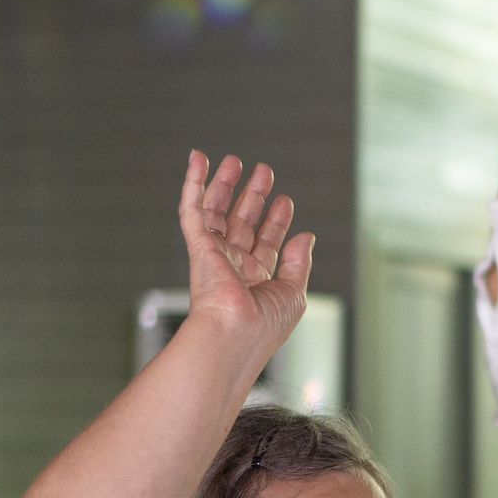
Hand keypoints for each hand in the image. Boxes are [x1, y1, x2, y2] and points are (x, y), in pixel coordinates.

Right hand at [178, 151, 313, 366]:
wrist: (233, 336)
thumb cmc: (262, 327)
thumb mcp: (293, 294)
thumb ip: (298, 263)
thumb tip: (305, 236)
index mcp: (257, 280)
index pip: (267, 242)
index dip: (276, 221)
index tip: (285, 201)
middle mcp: (234, 266)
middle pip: (242, 222)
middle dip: (253, 196)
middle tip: (264, 172)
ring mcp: (214, 255)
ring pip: (217, 211)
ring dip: (225, 184)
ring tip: (236, 161)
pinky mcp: (198, 246)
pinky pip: (192, 208)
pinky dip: (193, 182)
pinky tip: (198, 160)